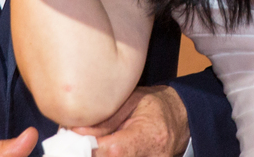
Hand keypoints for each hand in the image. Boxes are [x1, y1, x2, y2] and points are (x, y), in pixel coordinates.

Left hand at [71, 86, 188, 156]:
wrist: (180, 119)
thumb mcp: (130, 102)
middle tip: (78, 146)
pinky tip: (102, 151)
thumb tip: (74, 132)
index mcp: (149, 135)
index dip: (90, 150)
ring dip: (99, 156)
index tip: (74, 143)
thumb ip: (104, 121)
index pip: (115, 151)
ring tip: (89, 146)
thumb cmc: (153, 106)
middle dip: (91, 155)